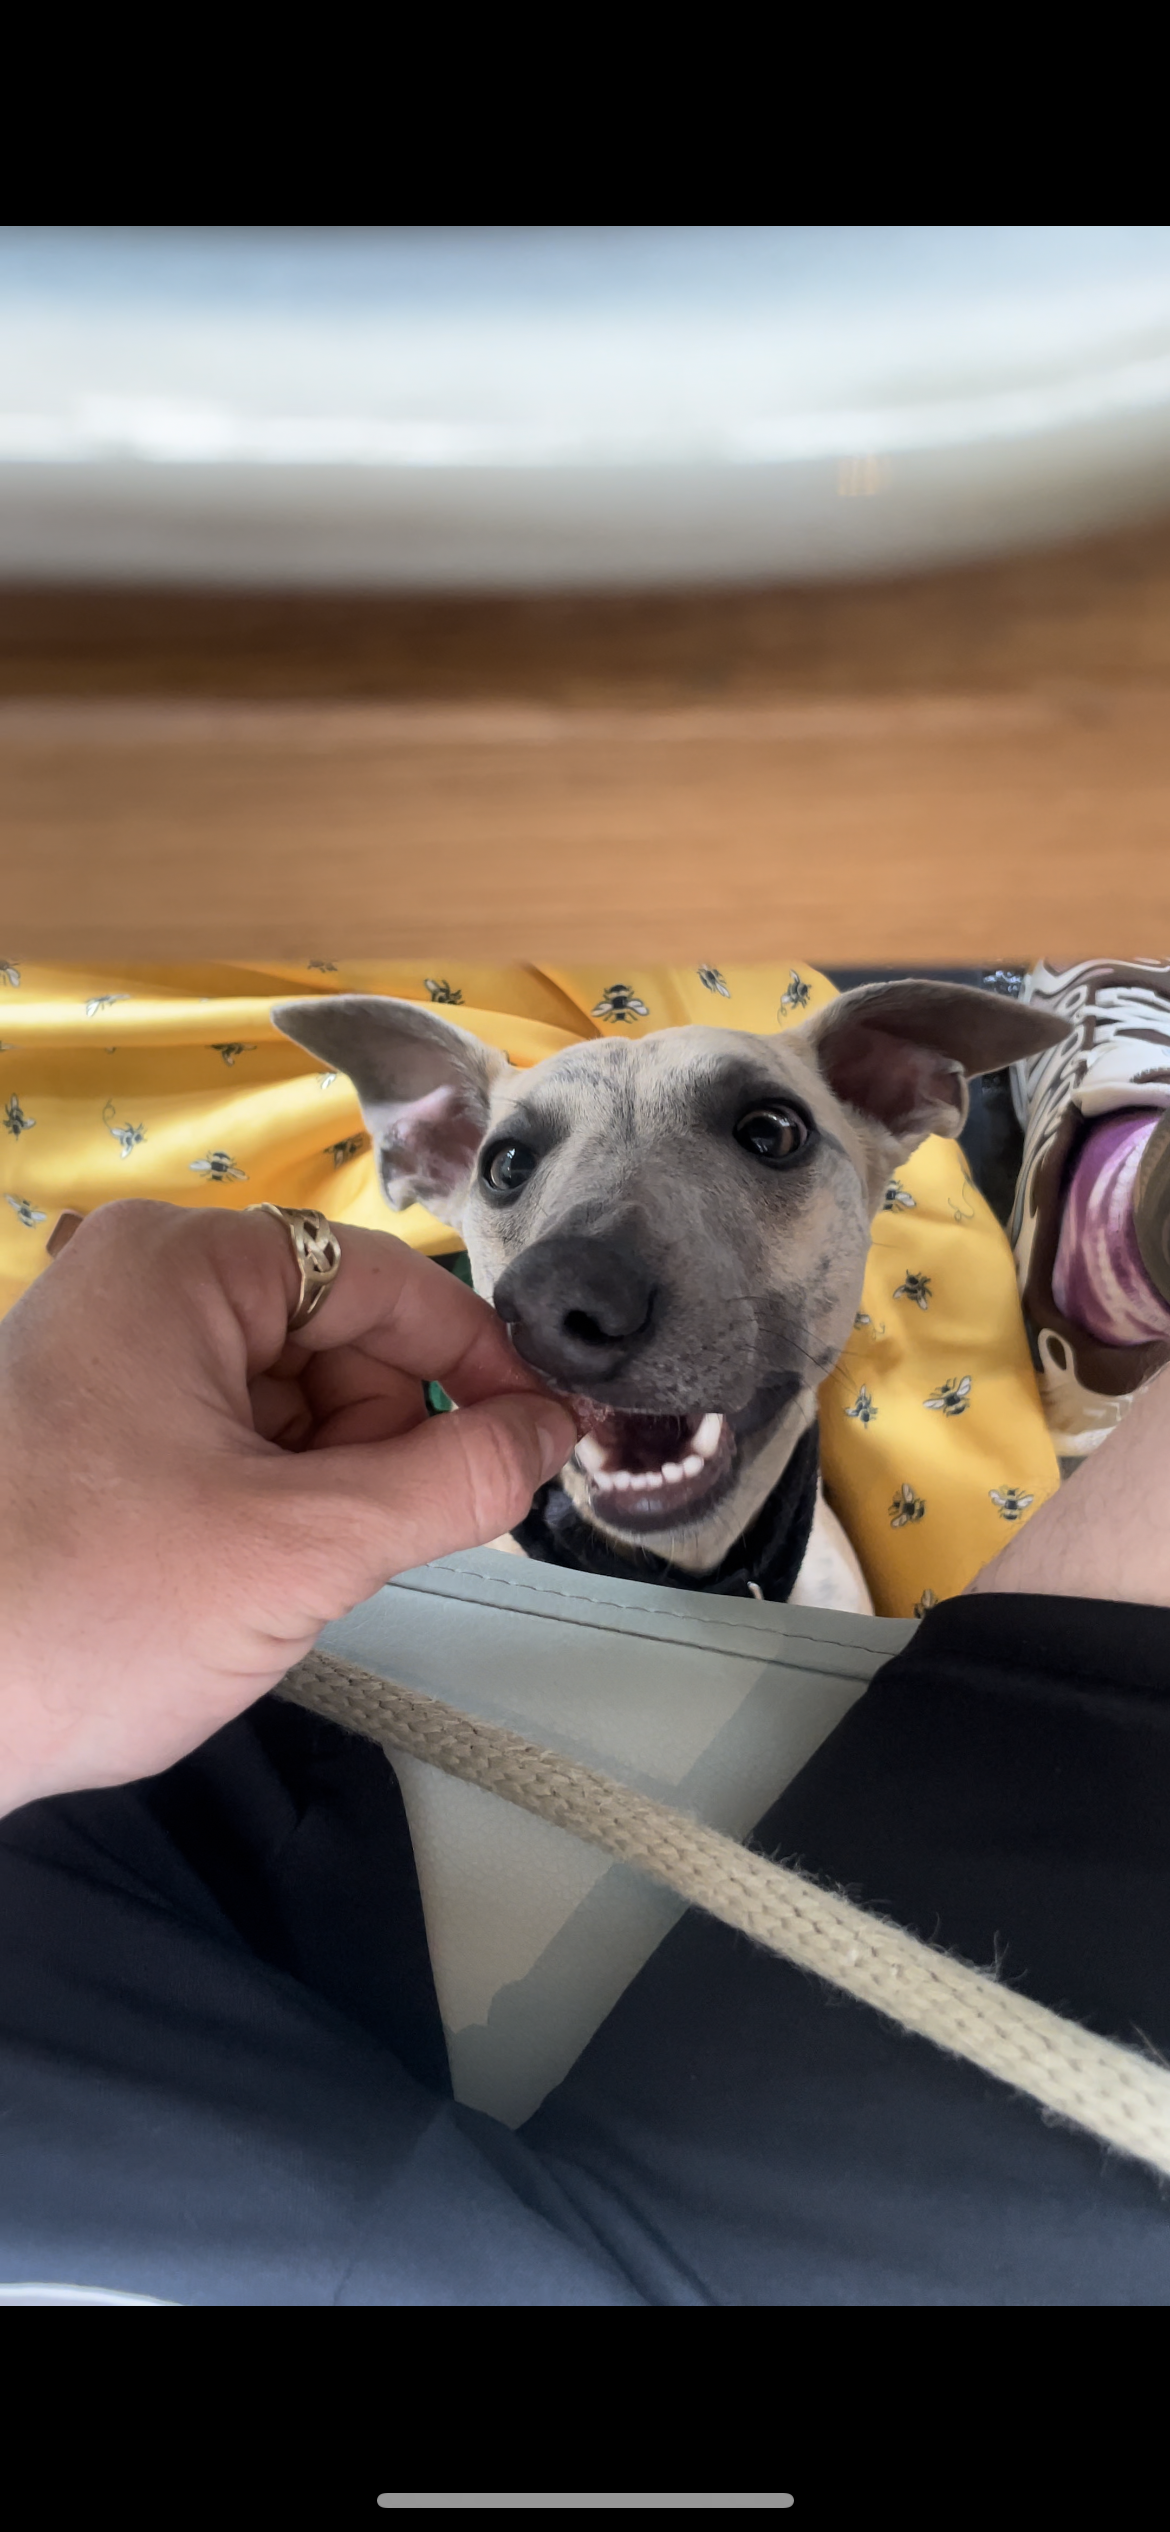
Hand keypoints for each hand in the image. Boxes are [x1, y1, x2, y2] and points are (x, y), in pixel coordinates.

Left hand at [0, 1201, 574, 1815]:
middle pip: (333, 1338)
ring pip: (283, 1398)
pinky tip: (227, 1577)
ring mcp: (99, 1356)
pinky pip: (220, 1437)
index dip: (479, 1361)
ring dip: (318, 1485)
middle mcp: (132, 1284)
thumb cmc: (85, 1612)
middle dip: (379, 1440)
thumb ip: (454, 1480)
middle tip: (366, 1543)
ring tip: (275, 1574)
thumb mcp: (305, 1547)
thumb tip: (549, 1432)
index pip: (385, 1280)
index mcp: (179, 1265)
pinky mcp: (80, 1429)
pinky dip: (258, 1503)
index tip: (548, 1436)